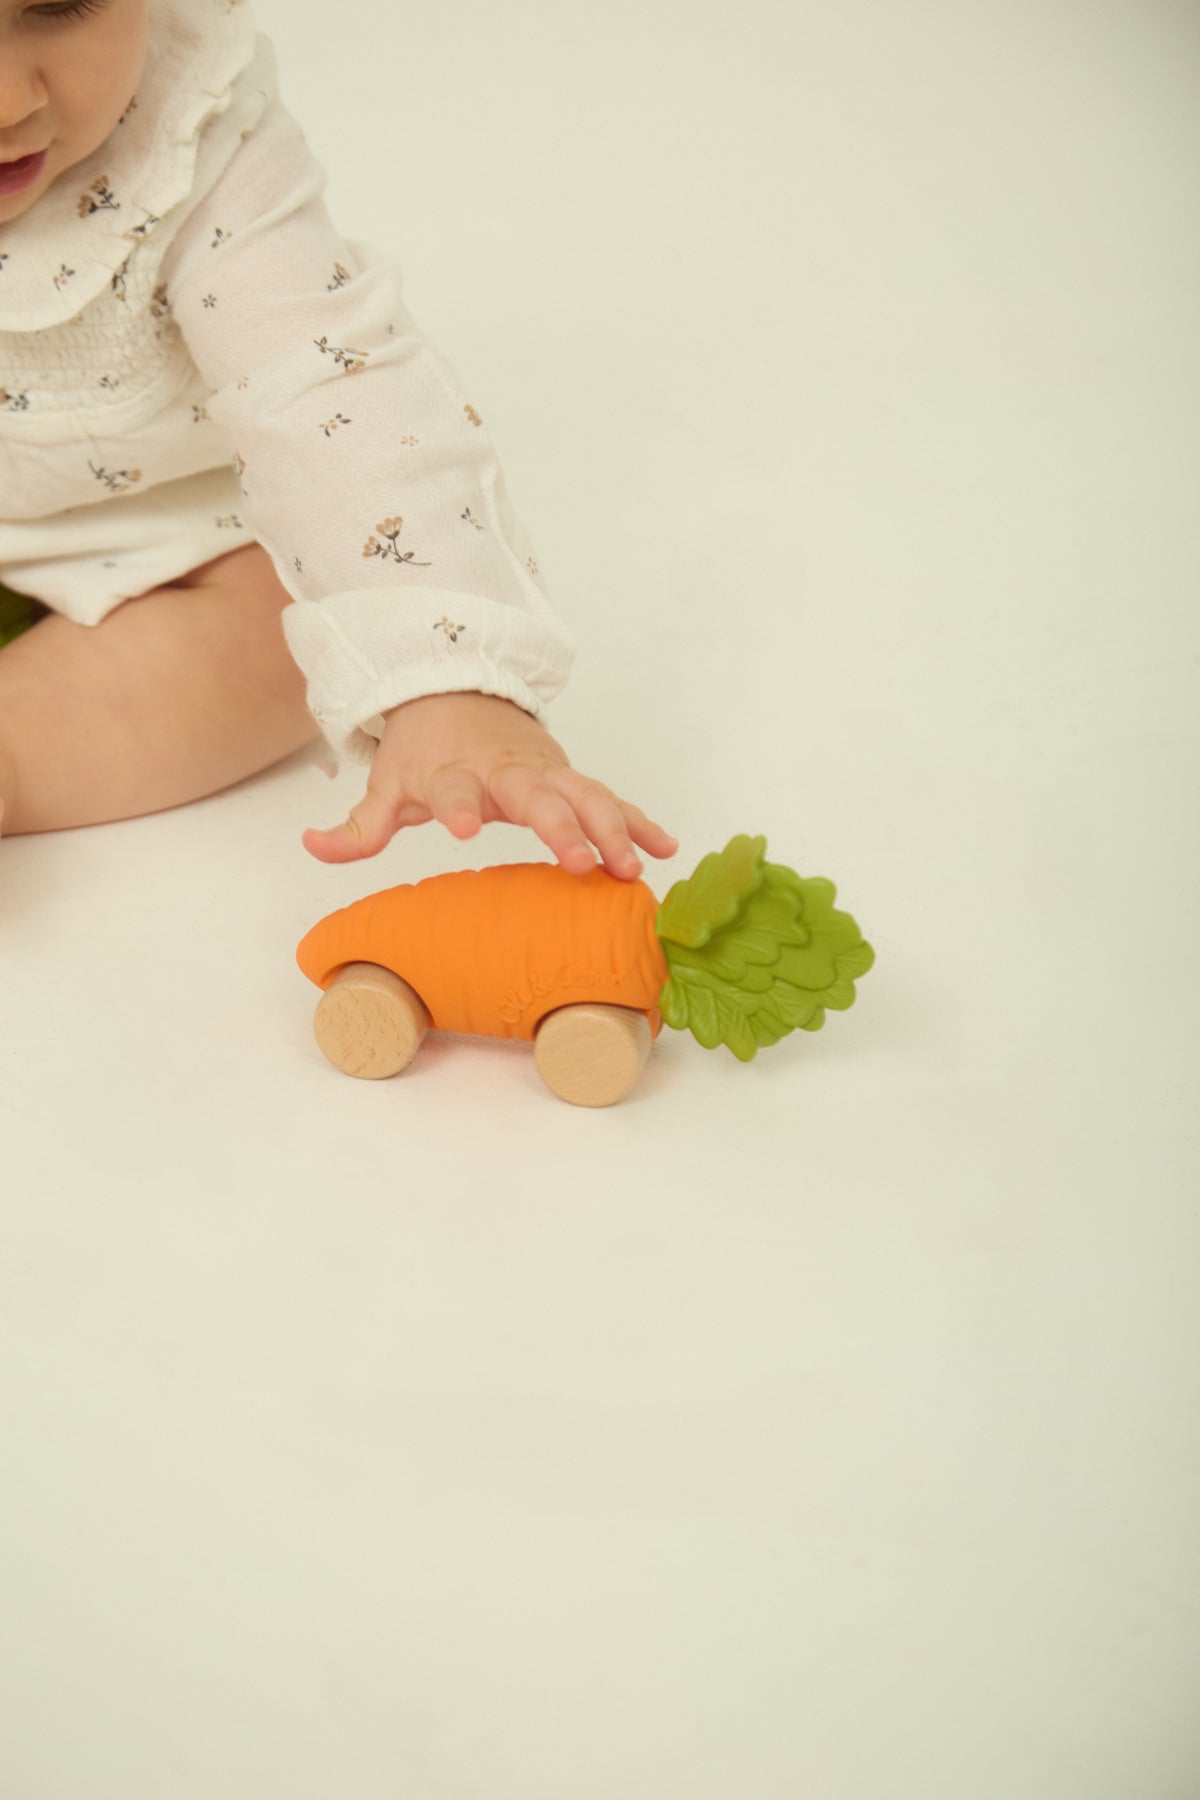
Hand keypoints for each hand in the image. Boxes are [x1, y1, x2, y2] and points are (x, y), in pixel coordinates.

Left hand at [301, 691, 677, 879]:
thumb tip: (310, 845)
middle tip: (578, 862)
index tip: (464, 829)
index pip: (455, 790)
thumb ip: (356, 825)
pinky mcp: (572, 778)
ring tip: (631, 868)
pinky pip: (611, 799)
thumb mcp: (387, 783)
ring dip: (611, 830)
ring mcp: (546, 772)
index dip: (458, 807)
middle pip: (537, 796)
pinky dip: (639, 820)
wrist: (459, 694)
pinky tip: (665, 847)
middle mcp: (508, 771)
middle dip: (560, 827)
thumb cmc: (425, 751)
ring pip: (586, 796)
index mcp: (456, 772)